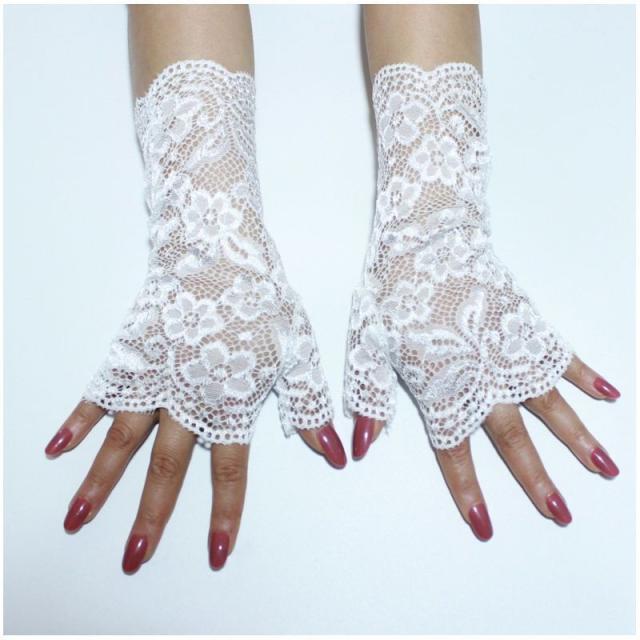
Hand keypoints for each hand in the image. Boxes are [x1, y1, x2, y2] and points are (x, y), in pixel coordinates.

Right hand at [45, 59, 345, 573]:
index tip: (214, 554)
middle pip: (166, 470)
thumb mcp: (297, 352)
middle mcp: (187, 401)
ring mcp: (153, 379)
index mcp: (229, 404)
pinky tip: (56, 449)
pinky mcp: (129, 354)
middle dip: (151, 517)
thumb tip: (336, 456)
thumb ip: (309, 408)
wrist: (217, 250)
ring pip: (122, 442)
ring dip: (99, 484)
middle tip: (133, 558)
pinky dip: (77, 422)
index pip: (228, 474)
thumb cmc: (260, 298)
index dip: (223, 515)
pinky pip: (97, 394)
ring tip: (76, 521)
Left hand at [343, 62, 619, 538]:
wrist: (431, 239)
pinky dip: (588, 378)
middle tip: (561, 515)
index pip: (455, 454)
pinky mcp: (530, 327)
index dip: (469, 492)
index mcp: (442, 391)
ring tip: (606, 472)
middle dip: (537, 482)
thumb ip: (372, 399)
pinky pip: (566, 358)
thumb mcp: (369, 346)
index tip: (485, 527)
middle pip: (515, 443)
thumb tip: (360, 449)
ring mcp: (513, 355)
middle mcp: (484, 382)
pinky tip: (611, 397)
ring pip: (552, 409)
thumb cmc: (395, 292)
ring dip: (580, 442)